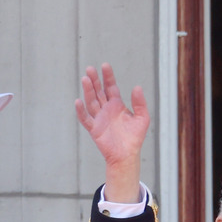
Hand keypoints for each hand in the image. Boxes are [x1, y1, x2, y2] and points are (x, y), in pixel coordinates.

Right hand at [75, 63, 148, 202]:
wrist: (127, 155)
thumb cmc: (135, 137)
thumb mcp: (143, 118)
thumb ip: (140, 103)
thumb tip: (137, 87)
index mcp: (117, 105)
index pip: (110, 87)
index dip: (108, 76)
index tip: (105, 65)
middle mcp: (106, 109)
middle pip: (98, 91)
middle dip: (94, 80)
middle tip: (90, 69)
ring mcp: (99, 118)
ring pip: (91, 101)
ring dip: (88, 90)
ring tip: (85, 79)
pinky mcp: (94, 129)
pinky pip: (85, 119)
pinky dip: (81, 111)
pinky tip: (78, 101)